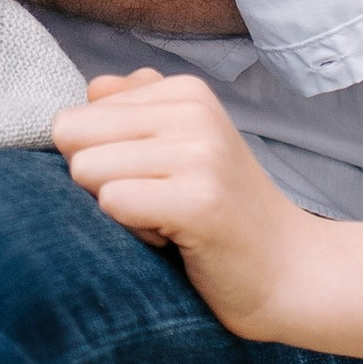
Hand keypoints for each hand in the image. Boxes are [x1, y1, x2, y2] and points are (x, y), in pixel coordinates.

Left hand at [51, 69, 309, 335]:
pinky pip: (112, 202)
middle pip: (71, 135)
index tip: (154, 182)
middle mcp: (192, 109)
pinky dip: (132, 230)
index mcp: (183, 90)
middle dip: (98, 180)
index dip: (101, 159)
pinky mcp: (199, 200)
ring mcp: (200, 153)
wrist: (291, 273)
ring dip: (116, 209)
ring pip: (85, 169)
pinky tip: (175, 239)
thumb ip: (130, 109)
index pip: (77, 113)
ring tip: (168, 220)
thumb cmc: (220, 213)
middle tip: (156, 204)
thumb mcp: (178, 145)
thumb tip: (88, 91)